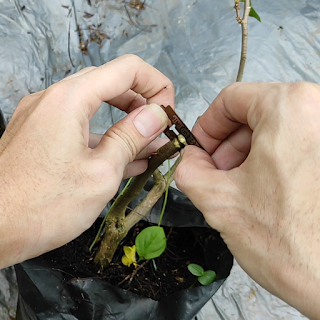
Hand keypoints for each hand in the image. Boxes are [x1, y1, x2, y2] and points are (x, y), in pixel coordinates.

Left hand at [0, 54, 173, 267]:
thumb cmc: (43, 206)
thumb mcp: (101, 173)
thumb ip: (131, 138)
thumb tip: (156, 115)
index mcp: (69, 99)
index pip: (127, 69)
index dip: (156, 84)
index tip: (169, 110)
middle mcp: (53, 100)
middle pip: (110, 85)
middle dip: (142, 104)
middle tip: (161, 129)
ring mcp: (43, 118)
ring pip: (95, 108)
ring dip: (125, 124)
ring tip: (152, 147)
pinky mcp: (40, 137)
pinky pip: (80, 129)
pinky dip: (104, 138)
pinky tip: (127, 158)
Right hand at [175, 82, 319, 318]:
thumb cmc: (292, 242)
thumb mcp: (218, 200)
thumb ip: (188, 169)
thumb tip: (189, 158)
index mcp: (290, 107)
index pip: (231, 99)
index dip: (207, 126)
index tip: (200, 151)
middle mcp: (319, 110)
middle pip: (254, 114)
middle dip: (228, 146)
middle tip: (217, 175)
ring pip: (275, 131)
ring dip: (249, 157)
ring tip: (239, 189)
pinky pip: (295, 146)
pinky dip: (272, 163)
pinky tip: (264, 192)